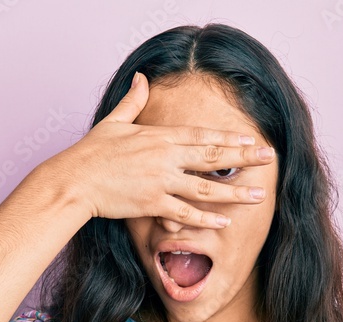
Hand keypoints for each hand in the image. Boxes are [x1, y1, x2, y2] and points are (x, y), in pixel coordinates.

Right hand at [44, 71, 275, 227]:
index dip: (229, 137)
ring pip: (205, 188)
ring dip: (234, 193)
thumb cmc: (91, 153)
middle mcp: (164, 157)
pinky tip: (226, 222)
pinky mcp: (152, 204)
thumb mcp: (114, 122)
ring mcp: (160, 181)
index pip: (202, 135)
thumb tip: (142, 78)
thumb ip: (134, 101)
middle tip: (269, 159)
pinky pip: (185, 212)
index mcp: (159, 136)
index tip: (251, 139)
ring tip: (258, 196)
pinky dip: (206, 219)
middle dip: (244, 158)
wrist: (74, 181)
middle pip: (212, 156)